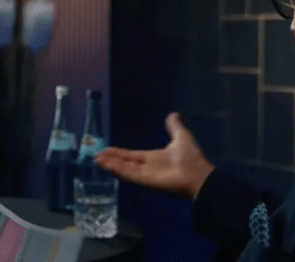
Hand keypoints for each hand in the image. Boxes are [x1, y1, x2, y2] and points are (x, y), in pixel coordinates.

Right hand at [94, 112, 215, 199]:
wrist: (199, 175)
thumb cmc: (191, 158)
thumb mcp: (181, 136)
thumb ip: (174, 126)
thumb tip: (174, 113)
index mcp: (154, 158)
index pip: (132, 155)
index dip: (119, 153)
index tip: (106, 149)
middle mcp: (147, 167)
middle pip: (124, 162)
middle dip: (110, 159)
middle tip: (96, 156)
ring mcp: (145, 175)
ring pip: (123, 169)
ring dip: (110, 164)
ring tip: (97, 160)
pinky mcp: (145, 181)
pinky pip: (129, 175)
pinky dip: (117, 170)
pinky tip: (107, 166)